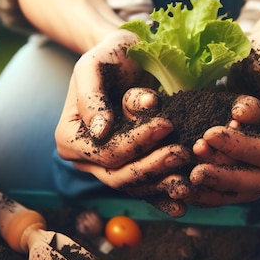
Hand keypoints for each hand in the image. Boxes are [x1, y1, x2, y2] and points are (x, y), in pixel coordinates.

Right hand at [54, 31, 192, 214]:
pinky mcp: (131, 169)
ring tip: (189, 180)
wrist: (131, 57)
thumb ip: (91, 97)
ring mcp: (109, 168)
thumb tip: (99, 131)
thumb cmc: (110, 57)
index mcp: (69, 138)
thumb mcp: (93, 66)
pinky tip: (184, 202)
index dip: (135, 144)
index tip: (166, 125)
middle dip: (153, 166)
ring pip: (135, 187)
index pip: (104, 152)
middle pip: (119, 175)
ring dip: (162, 186)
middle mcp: (86, 159)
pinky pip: (146, 190)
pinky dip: (164, 197)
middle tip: (183, 152)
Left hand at [189, 32, 259, 205]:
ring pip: (249, 188)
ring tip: (187, 176)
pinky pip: (238, 187)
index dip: (244, 148)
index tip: (210, 134)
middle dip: (226, 173)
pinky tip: (188, 187)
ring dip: (217, 186)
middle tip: (194, 165)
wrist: (259, 55)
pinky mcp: (259, 169)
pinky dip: (214, 190)